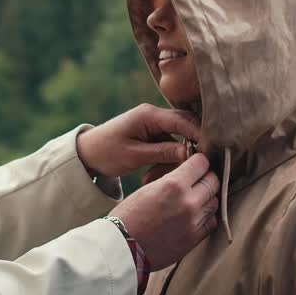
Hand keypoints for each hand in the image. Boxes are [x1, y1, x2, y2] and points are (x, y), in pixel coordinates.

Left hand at [76, 104, 201, 177]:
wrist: (86, 154)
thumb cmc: (106, 152)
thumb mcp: (135, 155)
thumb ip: (163, 152)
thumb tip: (191, 153)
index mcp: (149, 115)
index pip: (182, 121)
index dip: (199, 135)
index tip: (210, 153)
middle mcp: (154, 116)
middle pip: (184, 128)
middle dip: (189, 149)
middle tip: (194, 169)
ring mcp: (153, 125)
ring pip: (177, 140)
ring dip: (171, 161)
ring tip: (153, 179)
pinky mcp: (152, 135)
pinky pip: (168, 146)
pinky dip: (163, 161)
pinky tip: (150, 177)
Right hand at [109, 154, 218, 270]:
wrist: (122, 248)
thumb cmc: (128, 217)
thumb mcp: (147, 189)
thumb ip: (171, 181)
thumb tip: (187, 175)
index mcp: (173, 185)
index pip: (201, 163)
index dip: (199, 161)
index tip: (197, 163)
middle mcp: (188, 201)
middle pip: (213, 182)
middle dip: (206, 178)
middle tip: (198, 180)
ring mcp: (194, 221)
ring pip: (214, 202)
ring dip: (207, 197)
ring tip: (195, 198)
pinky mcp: (194, 238)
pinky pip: (211, 222)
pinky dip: (206, 216)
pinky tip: (195, 215)